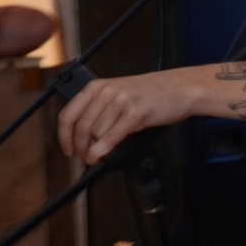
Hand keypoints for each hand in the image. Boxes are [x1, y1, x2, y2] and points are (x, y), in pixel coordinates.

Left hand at [57, 71, 194, 163]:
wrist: (181, 88)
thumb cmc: (154, 93)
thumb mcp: (120, 94)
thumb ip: (101, 110)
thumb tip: (85, 137)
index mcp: (98, 86)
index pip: (69, 114)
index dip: (64, 136)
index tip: (67, 148)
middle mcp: (106, 92)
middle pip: (80, 127)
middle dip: (78, 147)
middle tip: (81, 158)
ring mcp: (120, 102)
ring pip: (95, 134)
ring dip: (92, 150)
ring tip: (95, 157)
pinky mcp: (135, 114)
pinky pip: (111, 137)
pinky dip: (101, 151)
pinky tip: (99, 157)